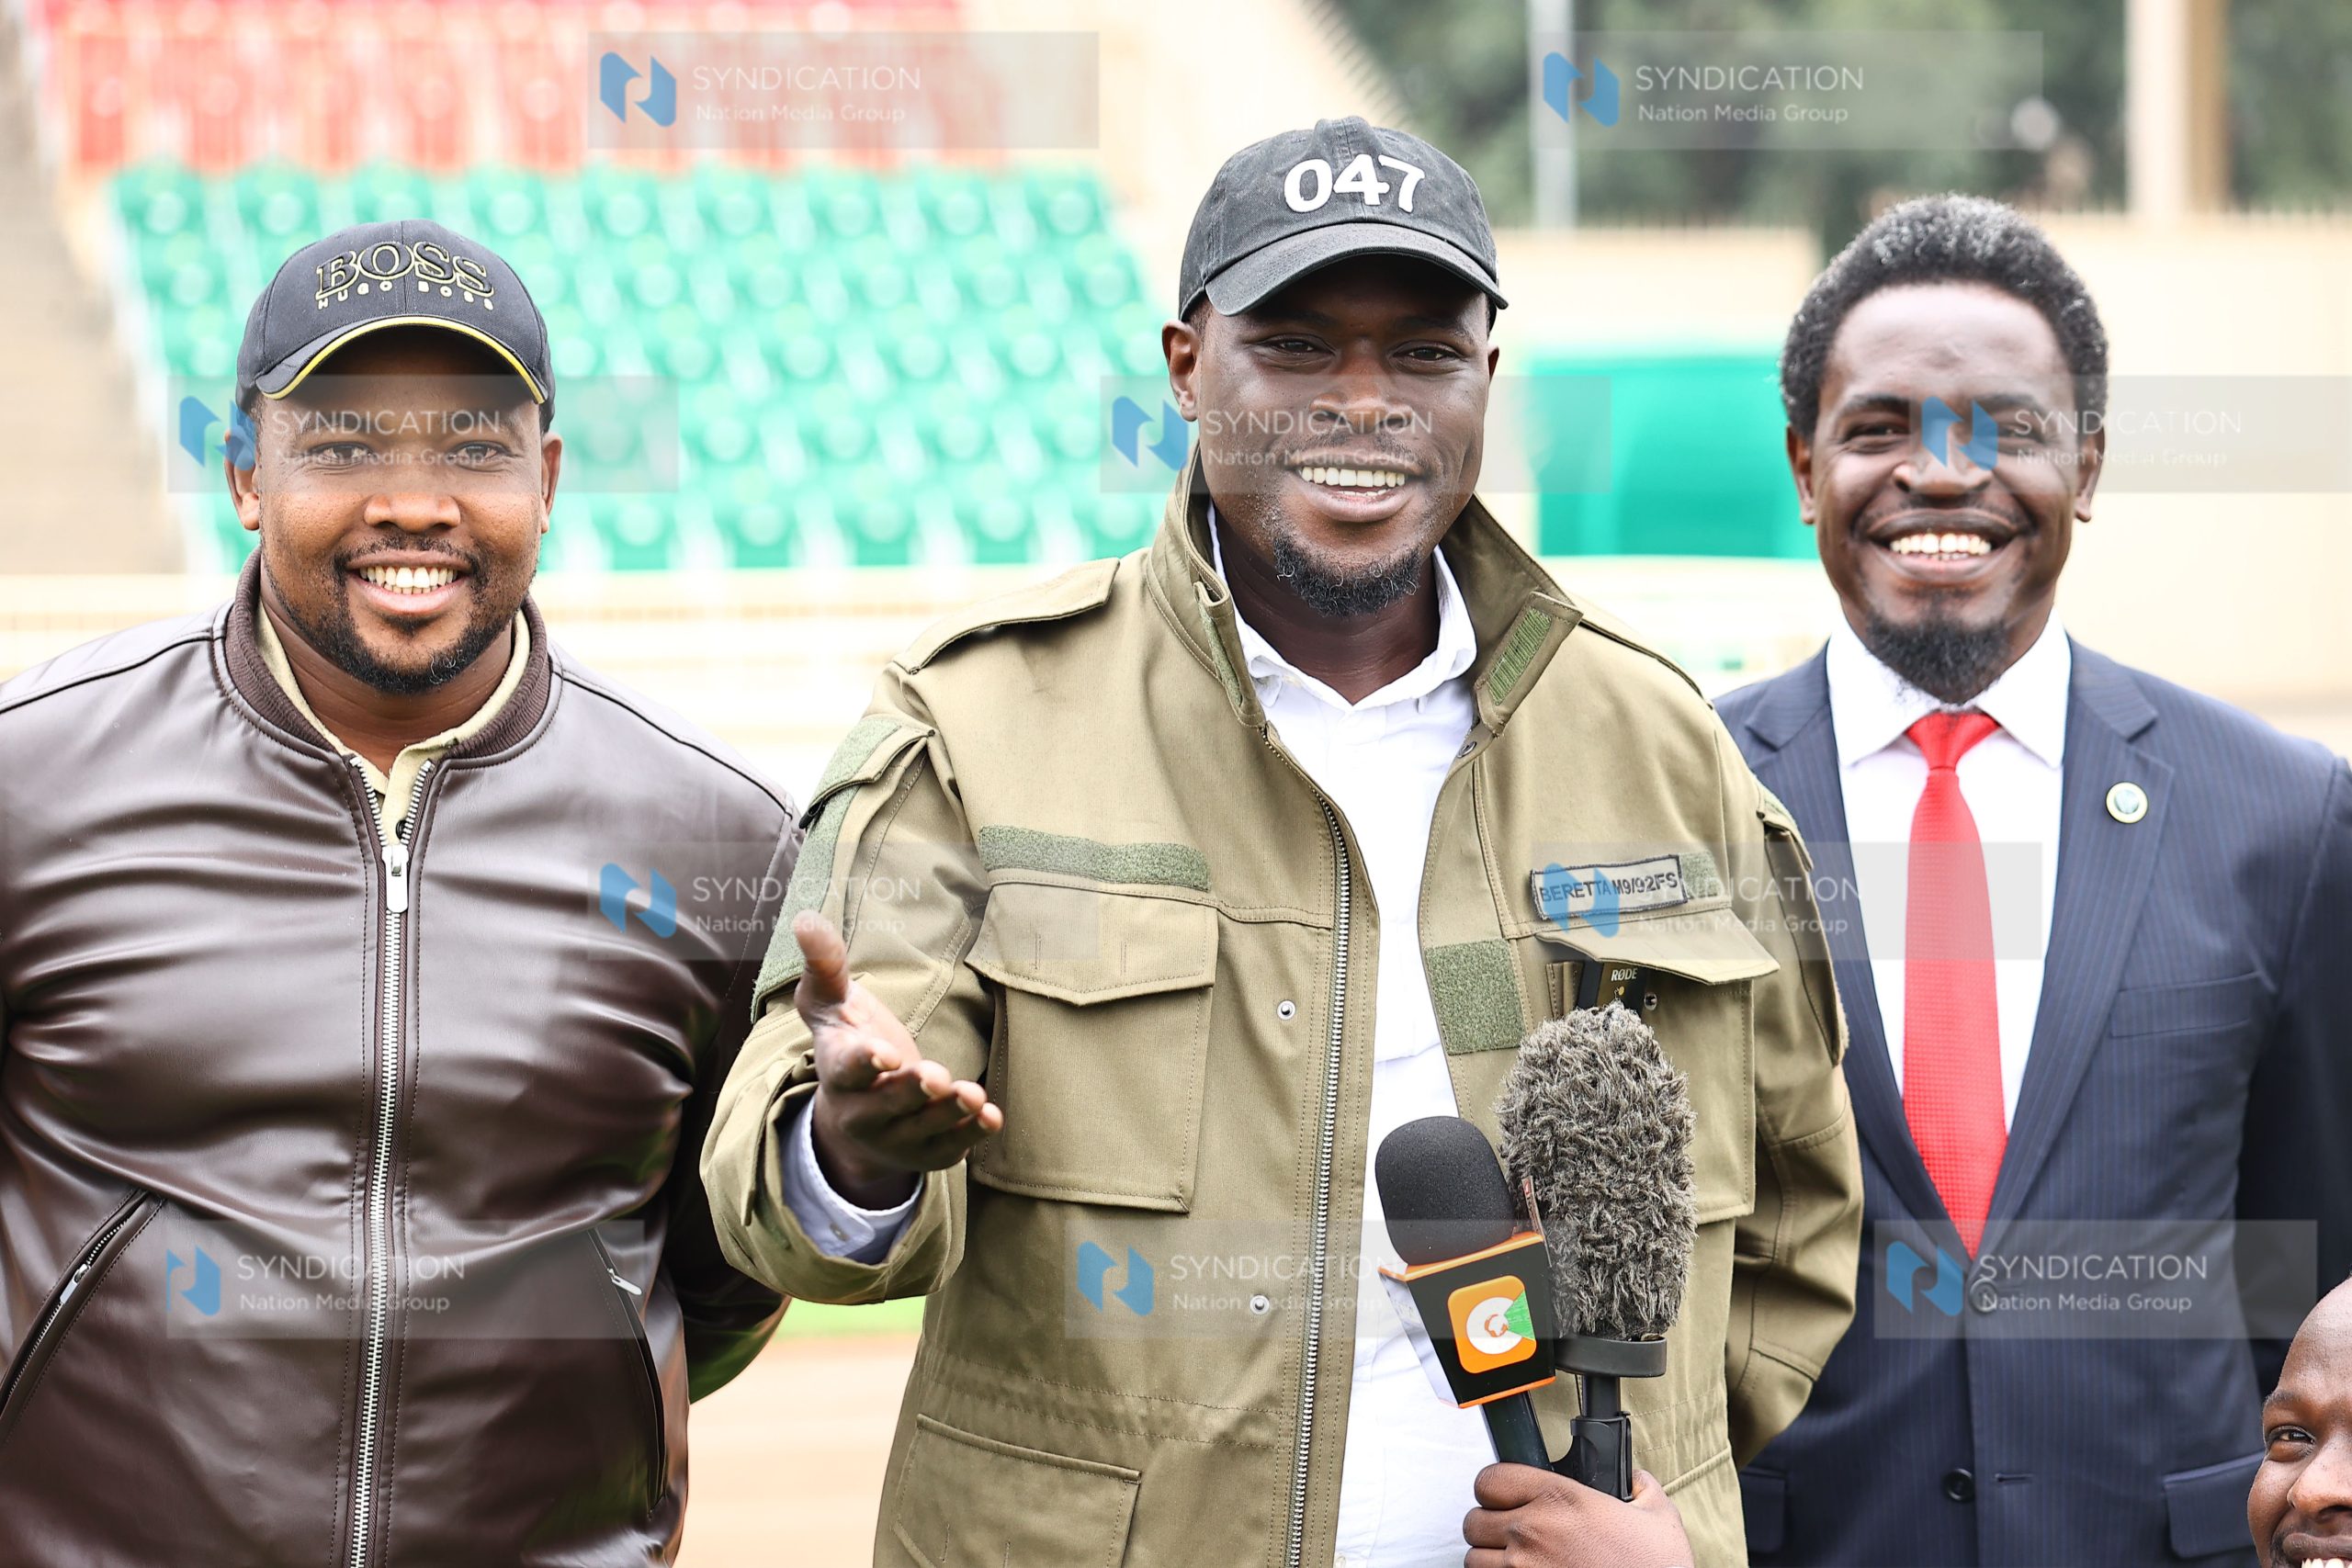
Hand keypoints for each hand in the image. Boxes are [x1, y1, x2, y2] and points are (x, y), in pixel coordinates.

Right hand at [794, 911, 1000, 1207]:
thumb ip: (825, 964)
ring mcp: (892, 1137)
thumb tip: (806, 918)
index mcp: (837, 1071)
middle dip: (911, 1091)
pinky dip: (969, 1135)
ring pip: (921, 1129)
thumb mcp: (831, 1002)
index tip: (885, 1053)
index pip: (847, 1070)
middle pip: (886, 1105)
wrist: (854, 1111)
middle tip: (936, 1075)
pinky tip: (991, 1116)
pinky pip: (947, 1149)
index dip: (866, 1062)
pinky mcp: (923, 1153)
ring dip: (947, 1113)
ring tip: (972, 1094)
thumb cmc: (846, 1040)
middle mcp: (860, 1111)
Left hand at [1462, 1465, 1691, 1567]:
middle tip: (1512, 1530)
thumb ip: (1639, 1487)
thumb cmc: (1654, 1567)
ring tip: (1517, 1559)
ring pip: (1475, 1557)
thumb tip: (1634, 1479)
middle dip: (1489, 1524)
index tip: (1508, 1495)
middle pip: (1474, 1521)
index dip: (1496, 1487)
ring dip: (1491, 1557)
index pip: (1490, 1480)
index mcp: (1559, 1499)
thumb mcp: (1658, 1515)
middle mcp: (1533, 1532)